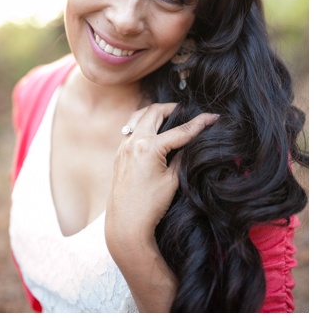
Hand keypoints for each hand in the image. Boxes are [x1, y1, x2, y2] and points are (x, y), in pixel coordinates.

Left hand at [106, 103, 218, 247]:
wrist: (126, 223)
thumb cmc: (151, 205)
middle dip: (173, 109)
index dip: (200, 123)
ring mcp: (123, 147)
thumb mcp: (173, 180)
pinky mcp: (119, 154)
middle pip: (154, 112)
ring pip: (138, 116)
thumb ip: (182, 156)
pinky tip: (154, 131)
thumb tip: (191, 140)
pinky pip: (130, 129)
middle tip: (188, 112)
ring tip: (171, 117)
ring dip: (155, 114)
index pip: (180, 130)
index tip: (214, 116)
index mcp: (148, 148)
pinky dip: (143, 124)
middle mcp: (132, 142)